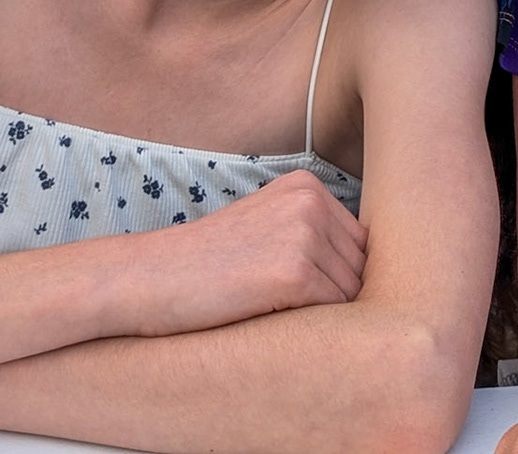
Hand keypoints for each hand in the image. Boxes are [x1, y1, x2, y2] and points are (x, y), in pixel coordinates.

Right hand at [116, 168, 369, 337]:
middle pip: (361, 267)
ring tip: (276, 317)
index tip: (300, 295)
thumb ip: (314, 235)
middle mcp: (311, 203)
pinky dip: (313, 330)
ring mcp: (304, 235)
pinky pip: (335, 312)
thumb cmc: (205, 265)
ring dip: (325, 317)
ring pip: (352, 294)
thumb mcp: (264, 228)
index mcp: (307, 186)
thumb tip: (370, 272)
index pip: (359, 243)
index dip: (338, 277)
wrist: (147, 280)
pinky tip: (273, 325)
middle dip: (338, 297)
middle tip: (291, 312)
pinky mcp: (295, 273)